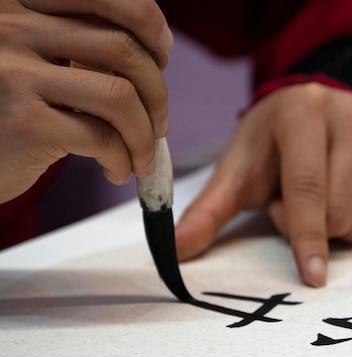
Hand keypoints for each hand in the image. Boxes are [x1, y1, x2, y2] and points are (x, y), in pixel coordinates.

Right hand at [0, 0, 171, 202]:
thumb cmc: (8, 108)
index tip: (163, 50)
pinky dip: (122, 160)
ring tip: (141, 158)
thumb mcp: (34, 59)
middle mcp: (12, 30)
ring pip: (120, 97)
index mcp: (20, 6)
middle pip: (122, 49)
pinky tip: (115, 170)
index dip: (146, 19)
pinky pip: (102, 139)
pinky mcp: (25, 124)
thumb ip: (78, 45)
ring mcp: (16, 76)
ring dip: (145, 136)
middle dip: (157, 93)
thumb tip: (156, 54)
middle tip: (160, 124)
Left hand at [175, 82, 351, 286]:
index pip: (308, 186)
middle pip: (341, 213)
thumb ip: (209, 210)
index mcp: (304, 112)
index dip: (306, 235)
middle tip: (297, 203)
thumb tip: (175, 253)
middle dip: (314, 228)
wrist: (320, 111)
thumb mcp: (239, 169)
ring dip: (340, 227)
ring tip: (325, 196)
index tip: (312, 276)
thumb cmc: (275, 144)